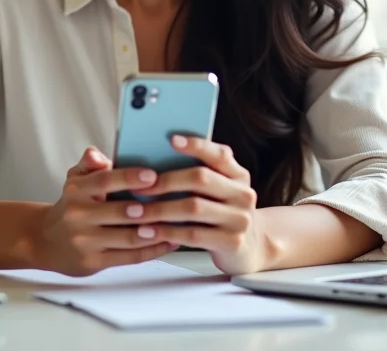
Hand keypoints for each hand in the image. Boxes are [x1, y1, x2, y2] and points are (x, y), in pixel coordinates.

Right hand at [33, 147, 177, 275]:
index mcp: (76, 191)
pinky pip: (129, 256)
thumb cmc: (72, 204)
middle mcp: (78, 216)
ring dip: (156, 230)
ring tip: (179, 221)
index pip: (104, 181)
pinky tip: (170, 240)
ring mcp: (85, 242)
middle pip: (119, 212)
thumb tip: (97, 155)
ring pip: (128, 237)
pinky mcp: (94, 262)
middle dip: (148, 208)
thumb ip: (89, 163)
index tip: (152, 174)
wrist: (46, 240)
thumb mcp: (76, 179)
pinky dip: (153, 249)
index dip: (129, 178)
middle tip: (174, 201)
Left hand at [131, 137, 263, 274]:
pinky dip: (167, 232)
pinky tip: (149, 231)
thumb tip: (157, 159)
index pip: (219, 154)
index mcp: (239, 174)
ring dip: (160, 209)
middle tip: (140, 187)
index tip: (171, 140)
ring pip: (193, 208)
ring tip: (137, 212)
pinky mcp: (232, 242)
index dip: (196, 145)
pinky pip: (193, 235)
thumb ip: (202, 173)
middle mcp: (243, 194)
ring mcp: (240, 219)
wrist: (249, 246)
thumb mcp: (221, 189)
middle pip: (201, 179)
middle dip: (166, 181)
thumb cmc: (222, 211)